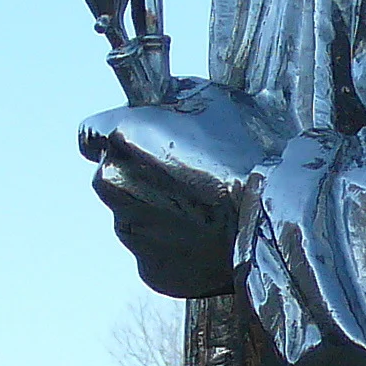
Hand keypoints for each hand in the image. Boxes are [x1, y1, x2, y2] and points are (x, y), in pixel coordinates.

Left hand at [79, 81, 273, 297]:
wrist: (274, 218)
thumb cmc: (247, 151)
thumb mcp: (214, 100)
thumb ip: (173, 98)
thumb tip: (160, 100)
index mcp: (120, 135)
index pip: (91, 134)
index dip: (119, 135)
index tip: (142, 141)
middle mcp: (112, 182)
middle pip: (113, 176)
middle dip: (140, 175)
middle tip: (186, 176)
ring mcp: (128, 230)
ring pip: (133, 216)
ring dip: (158, 212)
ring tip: (204, 211)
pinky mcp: (149, 268)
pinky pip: (155, 253)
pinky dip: (174, 248)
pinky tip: (207, 239)